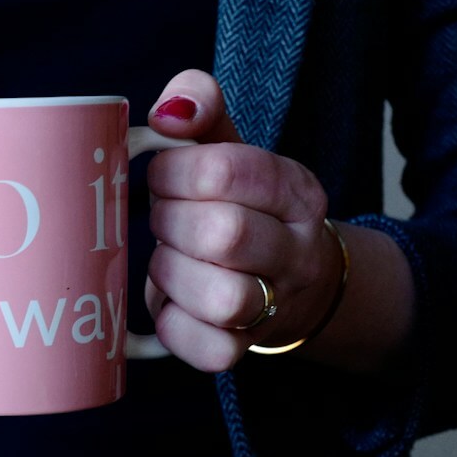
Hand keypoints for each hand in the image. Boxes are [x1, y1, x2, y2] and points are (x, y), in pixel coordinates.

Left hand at [140, 69, 347, 372]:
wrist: (291, 284)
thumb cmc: (241, 204)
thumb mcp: (230, 147)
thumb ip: (200, 107)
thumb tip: (170, 110)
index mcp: (296, 191)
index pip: (228, 170)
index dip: (175, 170)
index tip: (160, 174)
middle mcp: (297, 250)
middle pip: (224, 234)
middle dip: (171, 221)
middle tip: (160, 216)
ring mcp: (275, 306)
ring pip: (222, 298)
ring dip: (172, 274)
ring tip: (166, 258)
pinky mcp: (240, 349)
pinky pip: (205, 348)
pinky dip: (172, 324)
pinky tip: (169, 300)